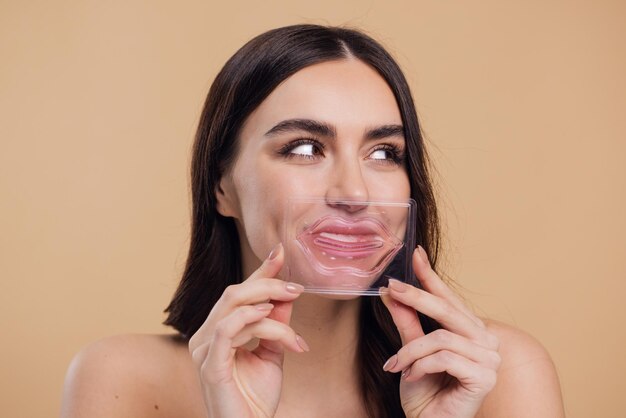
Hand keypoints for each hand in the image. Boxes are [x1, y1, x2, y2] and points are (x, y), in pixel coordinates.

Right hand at [188, 243, 308, 417]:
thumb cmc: (256, 397)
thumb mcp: (273, 351)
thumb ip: (276, 322)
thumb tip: (287, 293)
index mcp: (216, 332)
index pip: (237, 294)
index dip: (259, 272)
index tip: (281, 253)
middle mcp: (204, 337)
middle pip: (233, 293)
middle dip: (268, 285)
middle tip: (297, 288)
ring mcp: (203, 350)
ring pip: (233, 307)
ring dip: (269, 307)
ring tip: (292, 318)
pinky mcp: (209, 365)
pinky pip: (226, 330)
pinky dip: (250, 318)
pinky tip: (268, 316)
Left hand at [381, 246, 500, 417]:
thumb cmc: (425, 392)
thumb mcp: (410, 350)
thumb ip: (406, 321)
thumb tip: (392, 292)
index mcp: (471, 332)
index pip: (450, 299)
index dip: (431, 277)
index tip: (415, 254)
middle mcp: (486, 341)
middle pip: (447, 311)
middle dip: (415, 298)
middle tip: (391, 289)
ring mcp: (490, 358)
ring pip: (440, 337)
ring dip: (411, 351)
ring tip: (397, 365)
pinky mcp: (485, 376)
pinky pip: (444, 357)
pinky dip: (421, 365)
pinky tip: (411, 376)